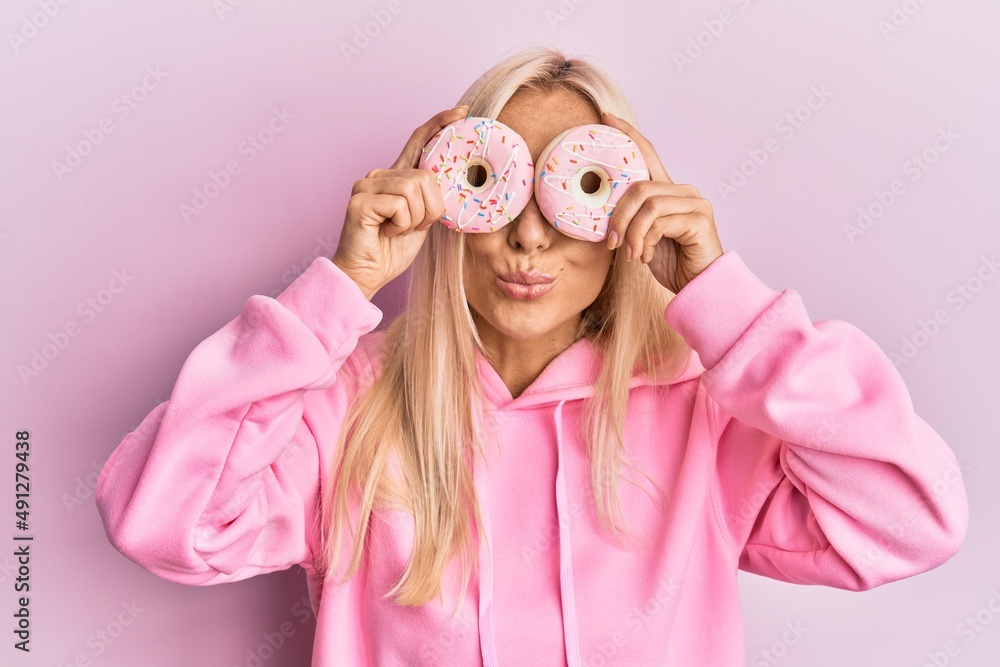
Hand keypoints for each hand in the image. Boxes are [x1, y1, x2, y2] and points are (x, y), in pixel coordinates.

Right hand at [331, 105, 467, 298]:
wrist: (366, 275)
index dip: (440, 123)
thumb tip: (453, 181)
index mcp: (395, 176)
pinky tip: (386, 232)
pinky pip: (400, 206)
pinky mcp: (359, 201)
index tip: (462, 113)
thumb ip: (431, 197)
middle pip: (426, 176)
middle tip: (413, 228)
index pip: (419, 140)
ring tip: (398, 231)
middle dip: (430, 209)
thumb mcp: (421, 220)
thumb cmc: (391, 249)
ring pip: (414, 189)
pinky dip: (401, 225)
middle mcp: (379, 174)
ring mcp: (366, 185)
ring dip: (416, 219)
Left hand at [600, 111, 723, 293]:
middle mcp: (683, 192)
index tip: (605, 118)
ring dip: (631, 232)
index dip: (627, 134)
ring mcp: (694, 203)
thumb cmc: (670, 264)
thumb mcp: (641, 238)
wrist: (698, 288)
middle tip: (611, 242)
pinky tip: (645, 257)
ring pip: (648, 204)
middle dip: (618, 217)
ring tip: (630, 254)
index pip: (646, 154)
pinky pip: (660, 221)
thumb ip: (630, 220)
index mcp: (667, 192)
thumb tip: (601, 214)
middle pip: (639, 187)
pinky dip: (645, 241)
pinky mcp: (699, 219)